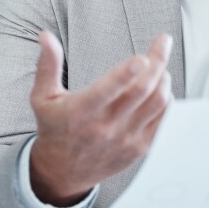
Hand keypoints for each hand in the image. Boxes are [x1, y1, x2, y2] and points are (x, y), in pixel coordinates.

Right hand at [29, 31, 173, 205]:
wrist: (63, 170)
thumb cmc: (54, 129)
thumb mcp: (42, 97)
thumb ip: (47, 64)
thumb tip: (46, 36)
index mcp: (80, 112)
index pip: (107, 91)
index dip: (126, 73)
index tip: (141, 57)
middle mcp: (105, 127)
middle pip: (141, 91)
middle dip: (157, 62)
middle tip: (163, 42)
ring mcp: (125, 139)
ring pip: (157, 104)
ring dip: (164, 79)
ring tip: (160, 65)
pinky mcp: (139, 148)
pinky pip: (163, 120)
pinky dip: (166, 100)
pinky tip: (161, 87)